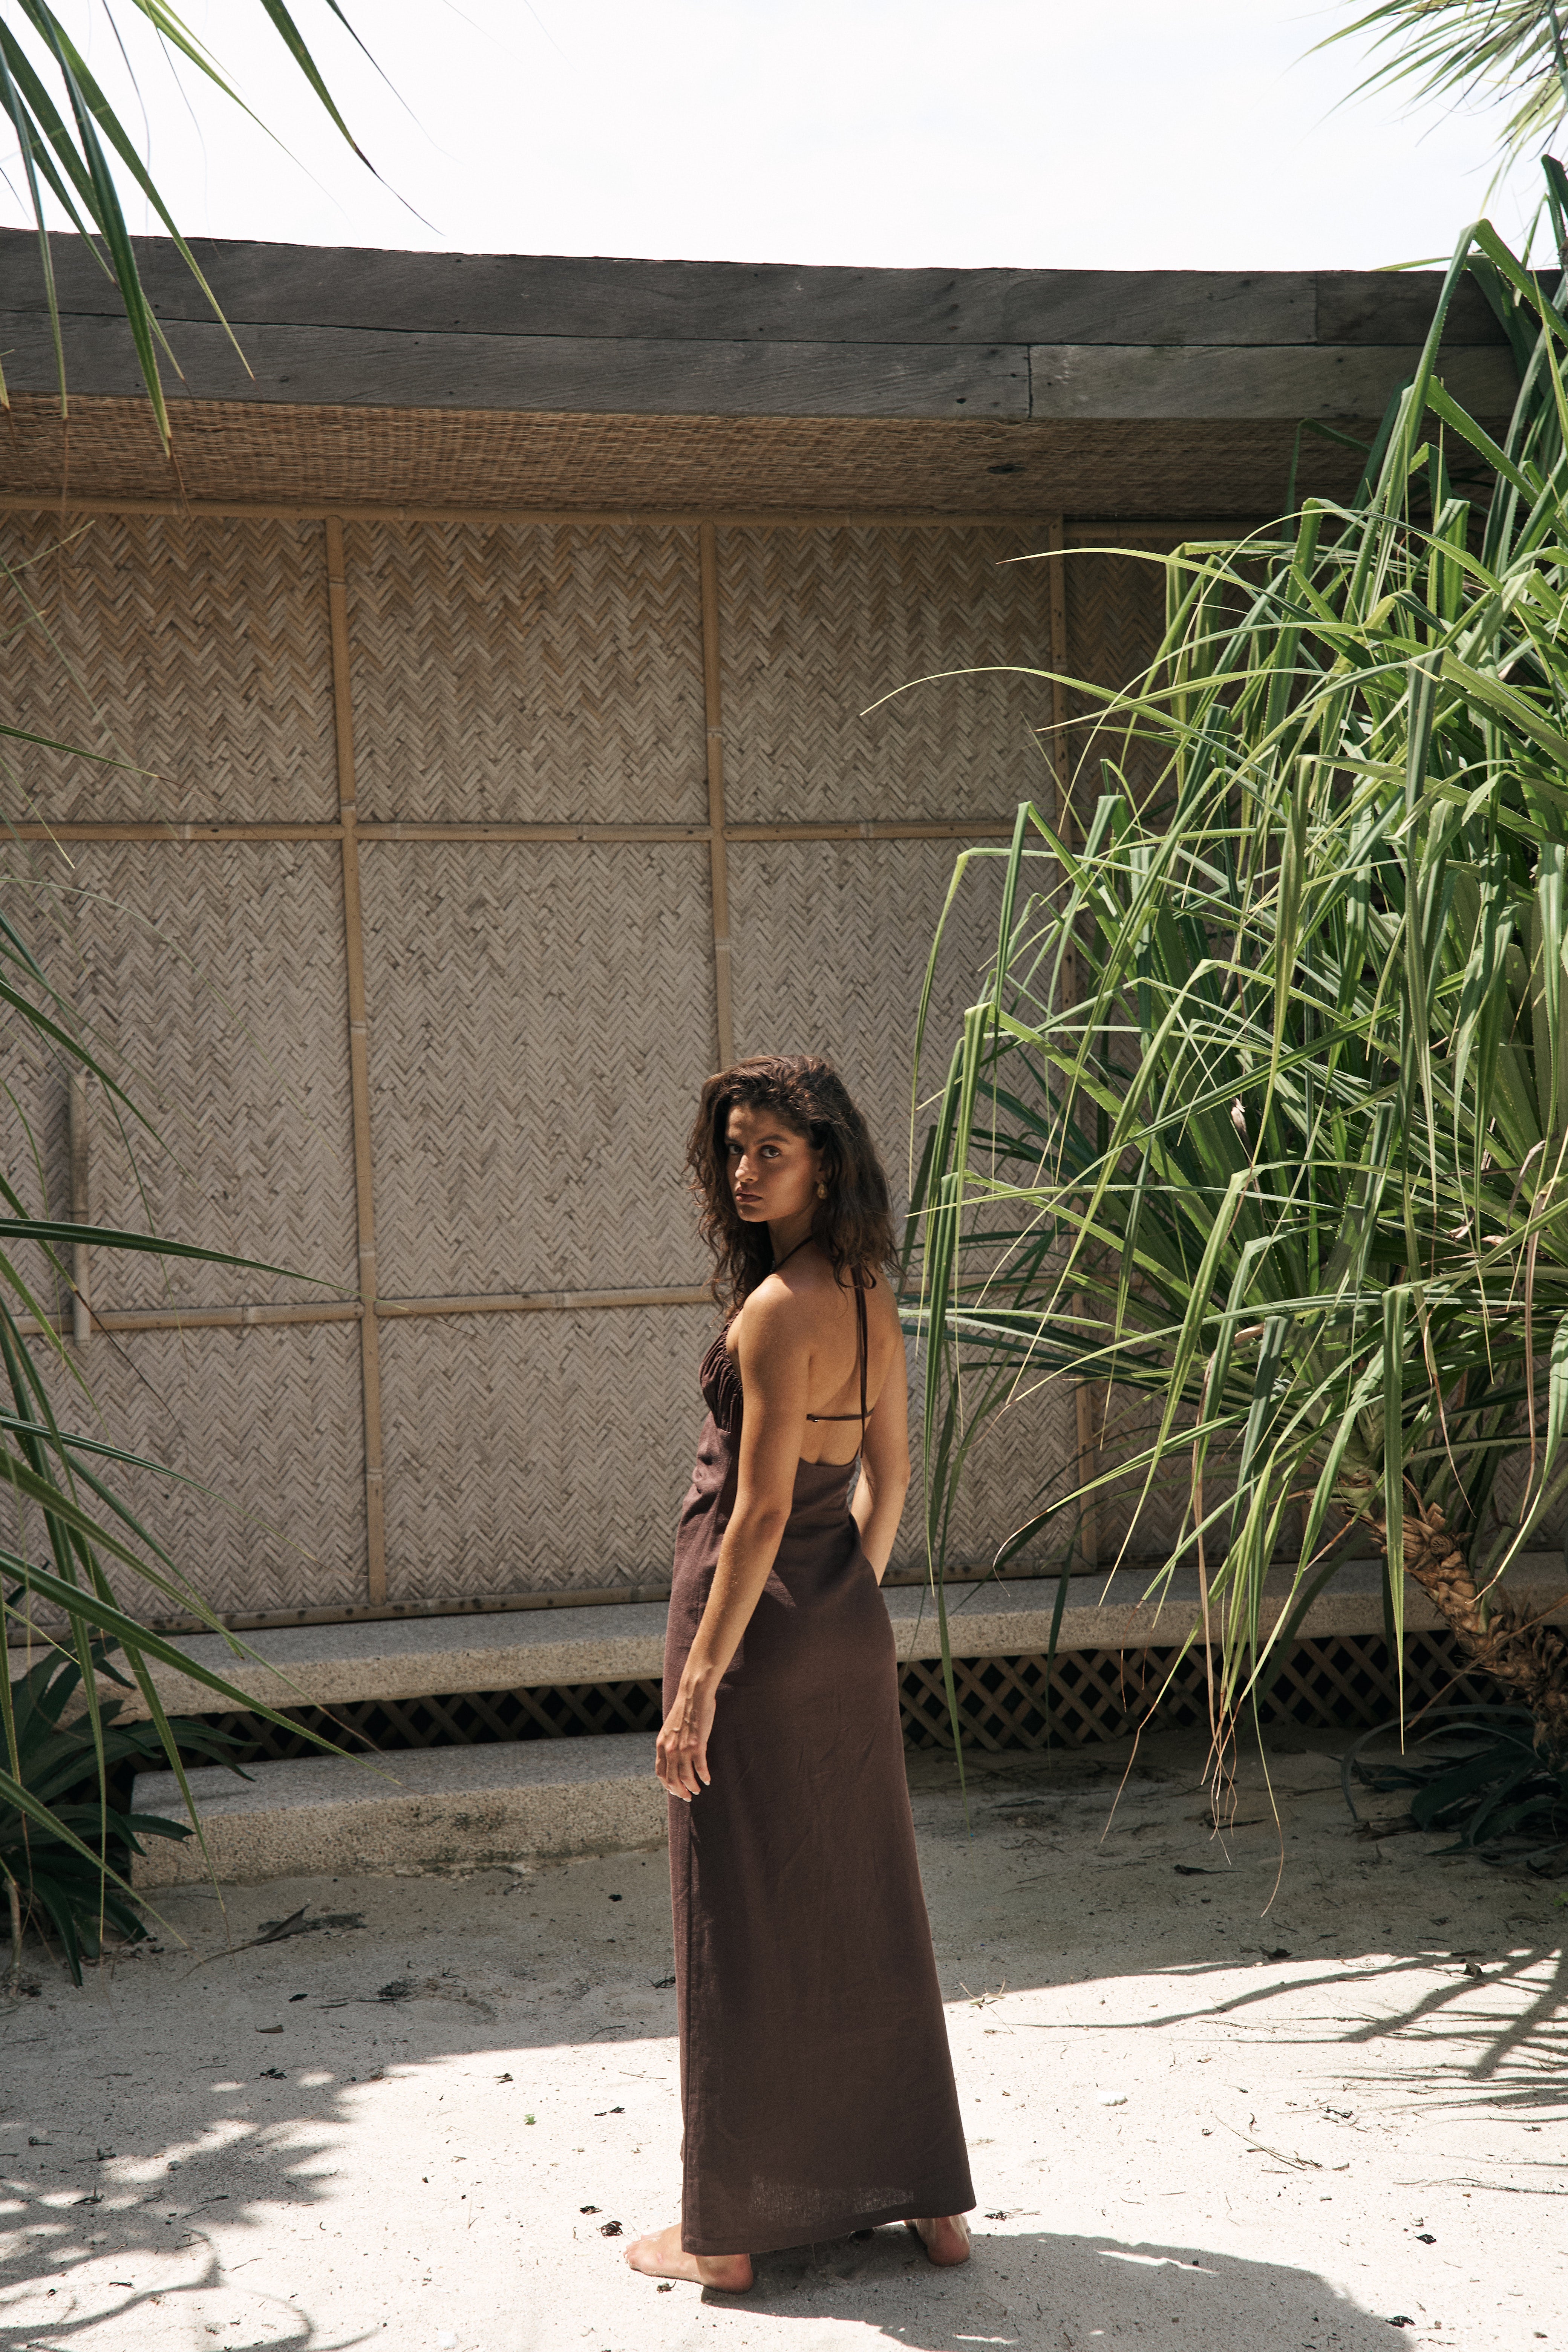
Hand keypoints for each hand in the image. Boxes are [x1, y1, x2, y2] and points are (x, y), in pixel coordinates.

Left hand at [656, 1673, 715, 1800]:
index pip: (661, 1773)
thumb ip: (669, 1743)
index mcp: (661, 1745)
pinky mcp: (697, 1745)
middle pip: (672, 1779)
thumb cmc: (685, 1709)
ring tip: (698, 1790)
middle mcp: (670, 1749)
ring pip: (686, 1777)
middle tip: (687, 1796)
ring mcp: (683, 1748)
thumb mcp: (670, 1728)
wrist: (693, 1694)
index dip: (668, 1785)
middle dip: (679, 1791)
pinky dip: (704, 1777)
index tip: (675, 1790)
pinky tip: (708, 1780)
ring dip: (692, 1787)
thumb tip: (673, 1756)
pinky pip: (700, 1768)